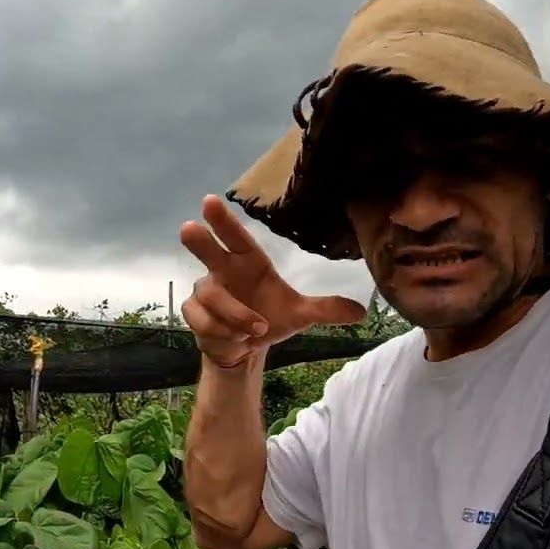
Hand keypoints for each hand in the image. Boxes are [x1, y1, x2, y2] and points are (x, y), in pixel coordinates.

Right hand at [179, 195, 365, 367]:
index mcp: (248, 261)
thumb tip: (360, 311)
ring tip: (255, 329)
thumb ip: (325, 310)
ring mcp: (206, 291)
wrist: (245, 348)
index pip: (236, 237)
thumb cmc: (269, 317)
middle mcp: (223, 271)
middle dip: (200, 241)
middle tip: (189, 226)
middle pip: (207, 251)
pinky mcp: (195, 313)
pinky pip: (203, 319)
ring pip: (212, 296)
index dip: (224, 221)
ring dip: (235, 315)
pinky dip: (221, 330)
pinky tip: (236, 339)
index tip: (211, 201)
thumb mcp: (299, 315)